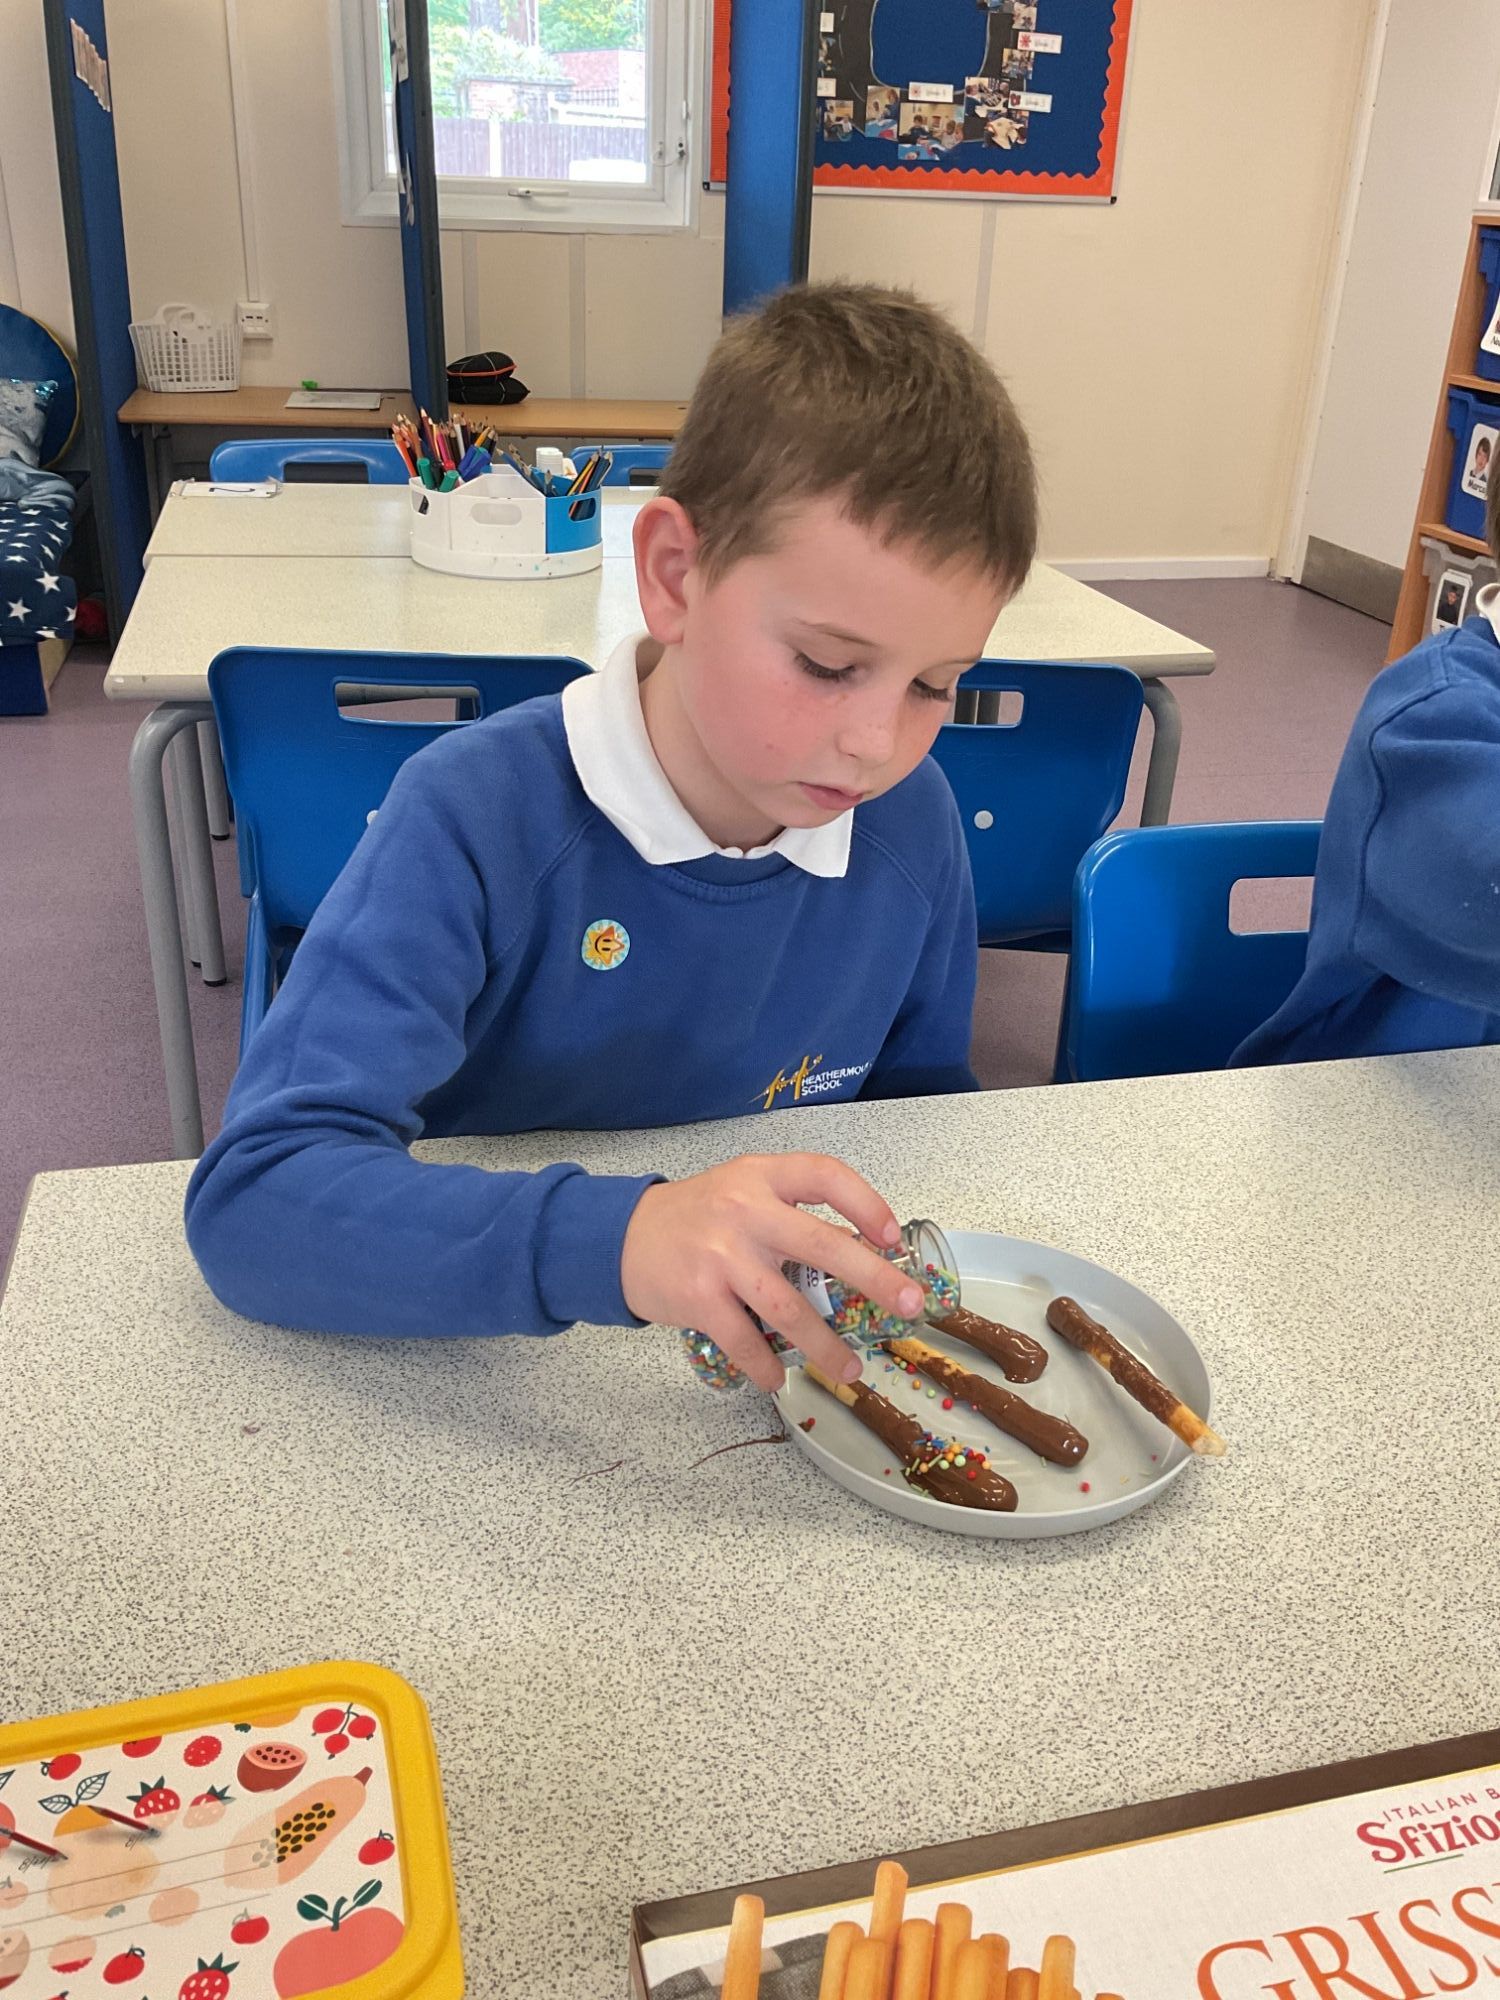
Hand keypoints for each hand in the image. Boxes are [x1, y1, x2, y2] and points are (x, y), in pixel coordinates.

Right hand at [620, 1153, 924, 1391]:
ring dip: (826, 1346)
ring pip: (789, 1308)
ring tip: (851, 1370)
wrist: (618, 1237)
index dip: (866, 1203)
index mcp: (762, 1177)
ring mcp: (722, 1256)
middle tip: (910, 1306)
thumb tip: (860, 1255)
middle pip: (823, 1245)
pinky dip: (765, 1366)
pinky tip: (777, 1379)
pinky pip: (745, 1341)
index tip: (892, 1237)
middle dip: (875, 1278)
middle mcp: (745, 1211)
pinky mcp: (699, 1297)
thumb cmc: (695, 1217)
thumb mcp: (741, 1190)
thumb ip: (789, 1211)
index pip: (825, 1175)